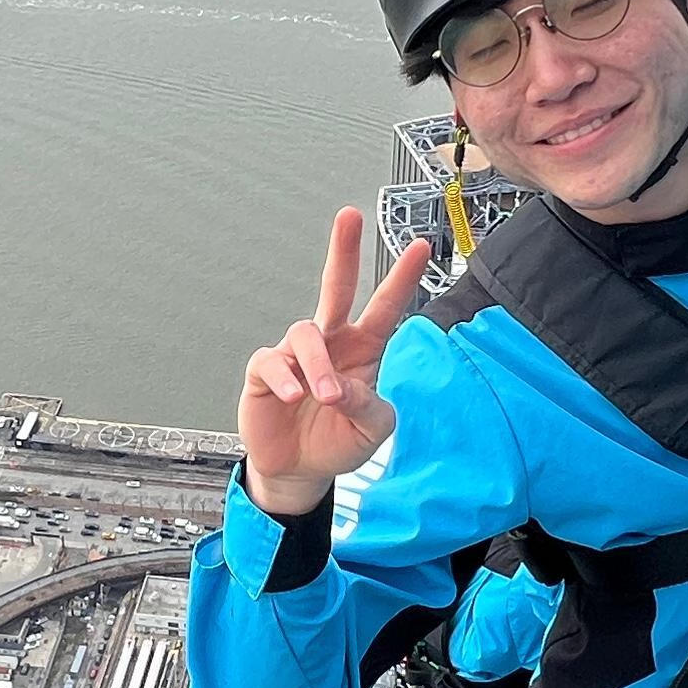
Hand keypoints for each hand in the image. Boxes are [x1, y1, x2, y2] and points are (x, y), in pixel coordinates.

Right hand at [238, 207, 430, 520]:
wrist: (300, 470)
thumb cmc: (339, 442)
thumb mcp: (372, 431)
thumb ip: (369, 407)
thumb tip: (344, 388)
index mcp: (363, 350)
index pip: (384, 307)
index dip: (402, 278)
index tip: (421, 247)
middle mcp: (330, 343)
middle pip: (336, 286)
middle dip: (344, 251)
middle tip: (350, 216)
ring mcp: (296, 354)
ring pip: (306, 332)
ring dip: (318, 365)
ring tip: (327, 396)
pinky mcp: (265, 372)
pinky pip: (271, 361)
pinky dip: (284, 377)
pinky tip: (293, 396)